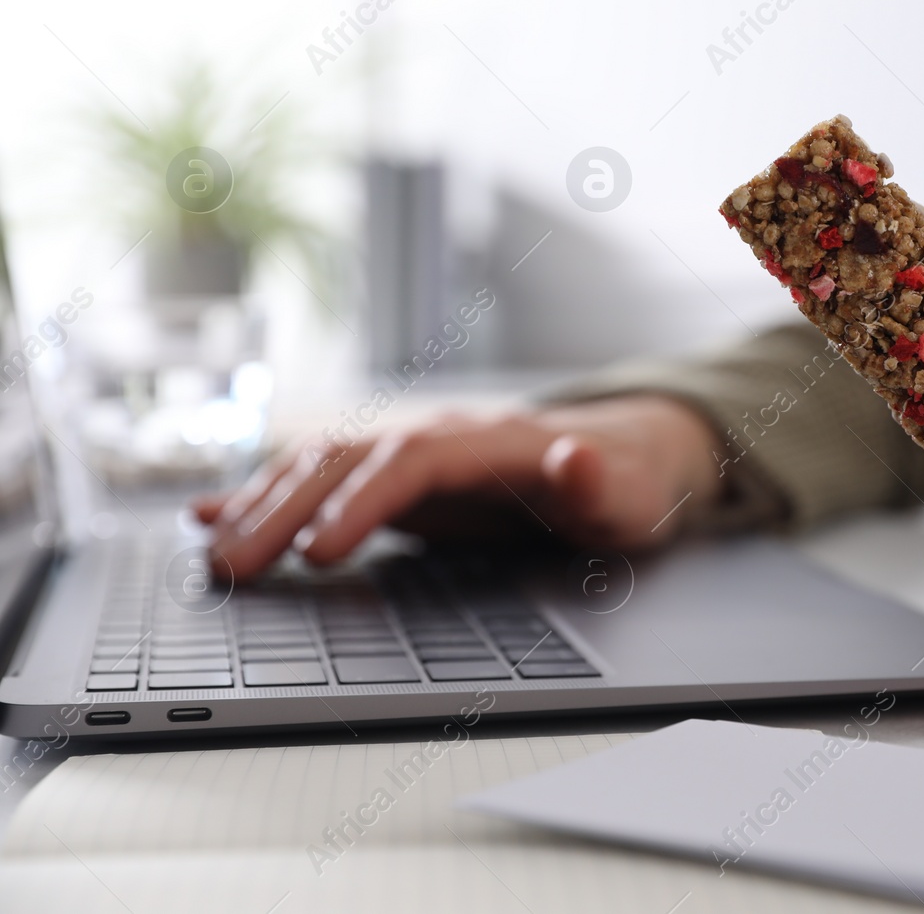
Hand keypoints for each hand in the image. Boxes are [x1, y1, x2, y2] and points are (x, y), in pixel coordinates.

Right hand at [192, 395, 723, 578]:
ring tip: (210, 554)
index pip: (411, 463)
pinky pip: (320, 482)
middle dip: (285, 511)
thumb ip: (599, 481)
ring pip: (320, 468)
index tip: (320, 553)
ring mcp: (411, 454)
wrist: (621, 458)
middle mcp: (438, 438)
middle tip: (232, 568)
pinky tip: (212, 518)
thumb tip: (578, 456)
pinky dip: (266, 496)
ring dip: (262, 506)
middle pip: (347, 461)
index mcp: (490, 442)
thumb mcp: (629, 492)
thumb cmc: (624, 484)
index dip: (361, 503)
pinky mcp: (396, 480)